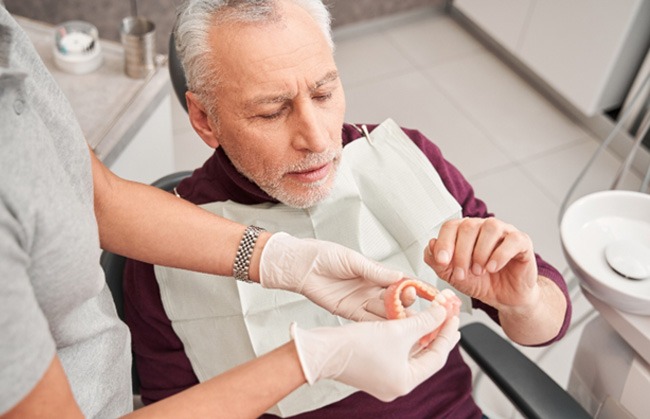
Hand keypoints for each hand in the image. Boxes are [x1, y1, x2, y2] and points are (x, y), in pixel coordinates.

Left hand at [259, 233, 403, 320]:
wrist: (300, 266)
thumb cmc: (323, 255)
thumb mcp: (352, 260)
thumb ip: (375, 271)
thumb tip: (399, 276)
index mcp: (374, 272)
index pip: (400, 281)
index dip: (414, 286)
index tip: (429, 292)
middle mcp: (370, 288)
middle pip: (395, 299)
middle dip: (405, 302)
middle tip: (410, 302)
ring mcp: (361, 301)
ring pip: (384, 312)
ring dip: (395, 316)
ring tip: (405, 319)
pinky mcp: (349, 312)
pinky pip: (368, 321)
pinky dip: (378, 325)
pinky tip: (389, 328)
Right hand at [291, 304, 459, 401]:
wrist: (321, 350)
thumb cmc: (355, 346)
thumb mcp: (397, 330)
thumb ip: (425, 321)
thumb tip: (444, 312)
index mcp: (406, 381)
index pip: (437, 356)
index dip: (447, 333)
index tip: (454, 316)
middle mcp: (396, 383)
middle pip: (426, 355)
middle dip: (437, 333)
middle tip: (448, 316)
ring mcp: (384, 377)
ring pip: (411, 352)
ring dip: (421, 333)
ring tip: (433, 316)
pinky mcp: (373, 368)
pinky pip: (397, 351)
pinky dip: (406, 337)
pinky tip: (410, 322)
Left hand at [423, 218, 538, 310]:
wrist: (505, 298)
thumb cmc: (480, 282)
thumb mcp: (453, 276)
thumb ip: (437, 262)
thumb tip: (430, 244)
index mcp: (465, 232)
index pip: (451, 225)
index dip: (444, 242)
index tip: (442, 261)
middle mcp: (484, 227)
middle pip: (469, 226)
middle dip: (461, 253)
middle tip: (462, 273)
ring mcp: (504, 232)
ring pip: (490, 228)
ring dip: (480, 252)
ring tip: (479, 271)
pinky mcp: (522, 242)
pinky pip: (512, 240)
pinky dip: (500, 255)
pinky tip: (493, 267)